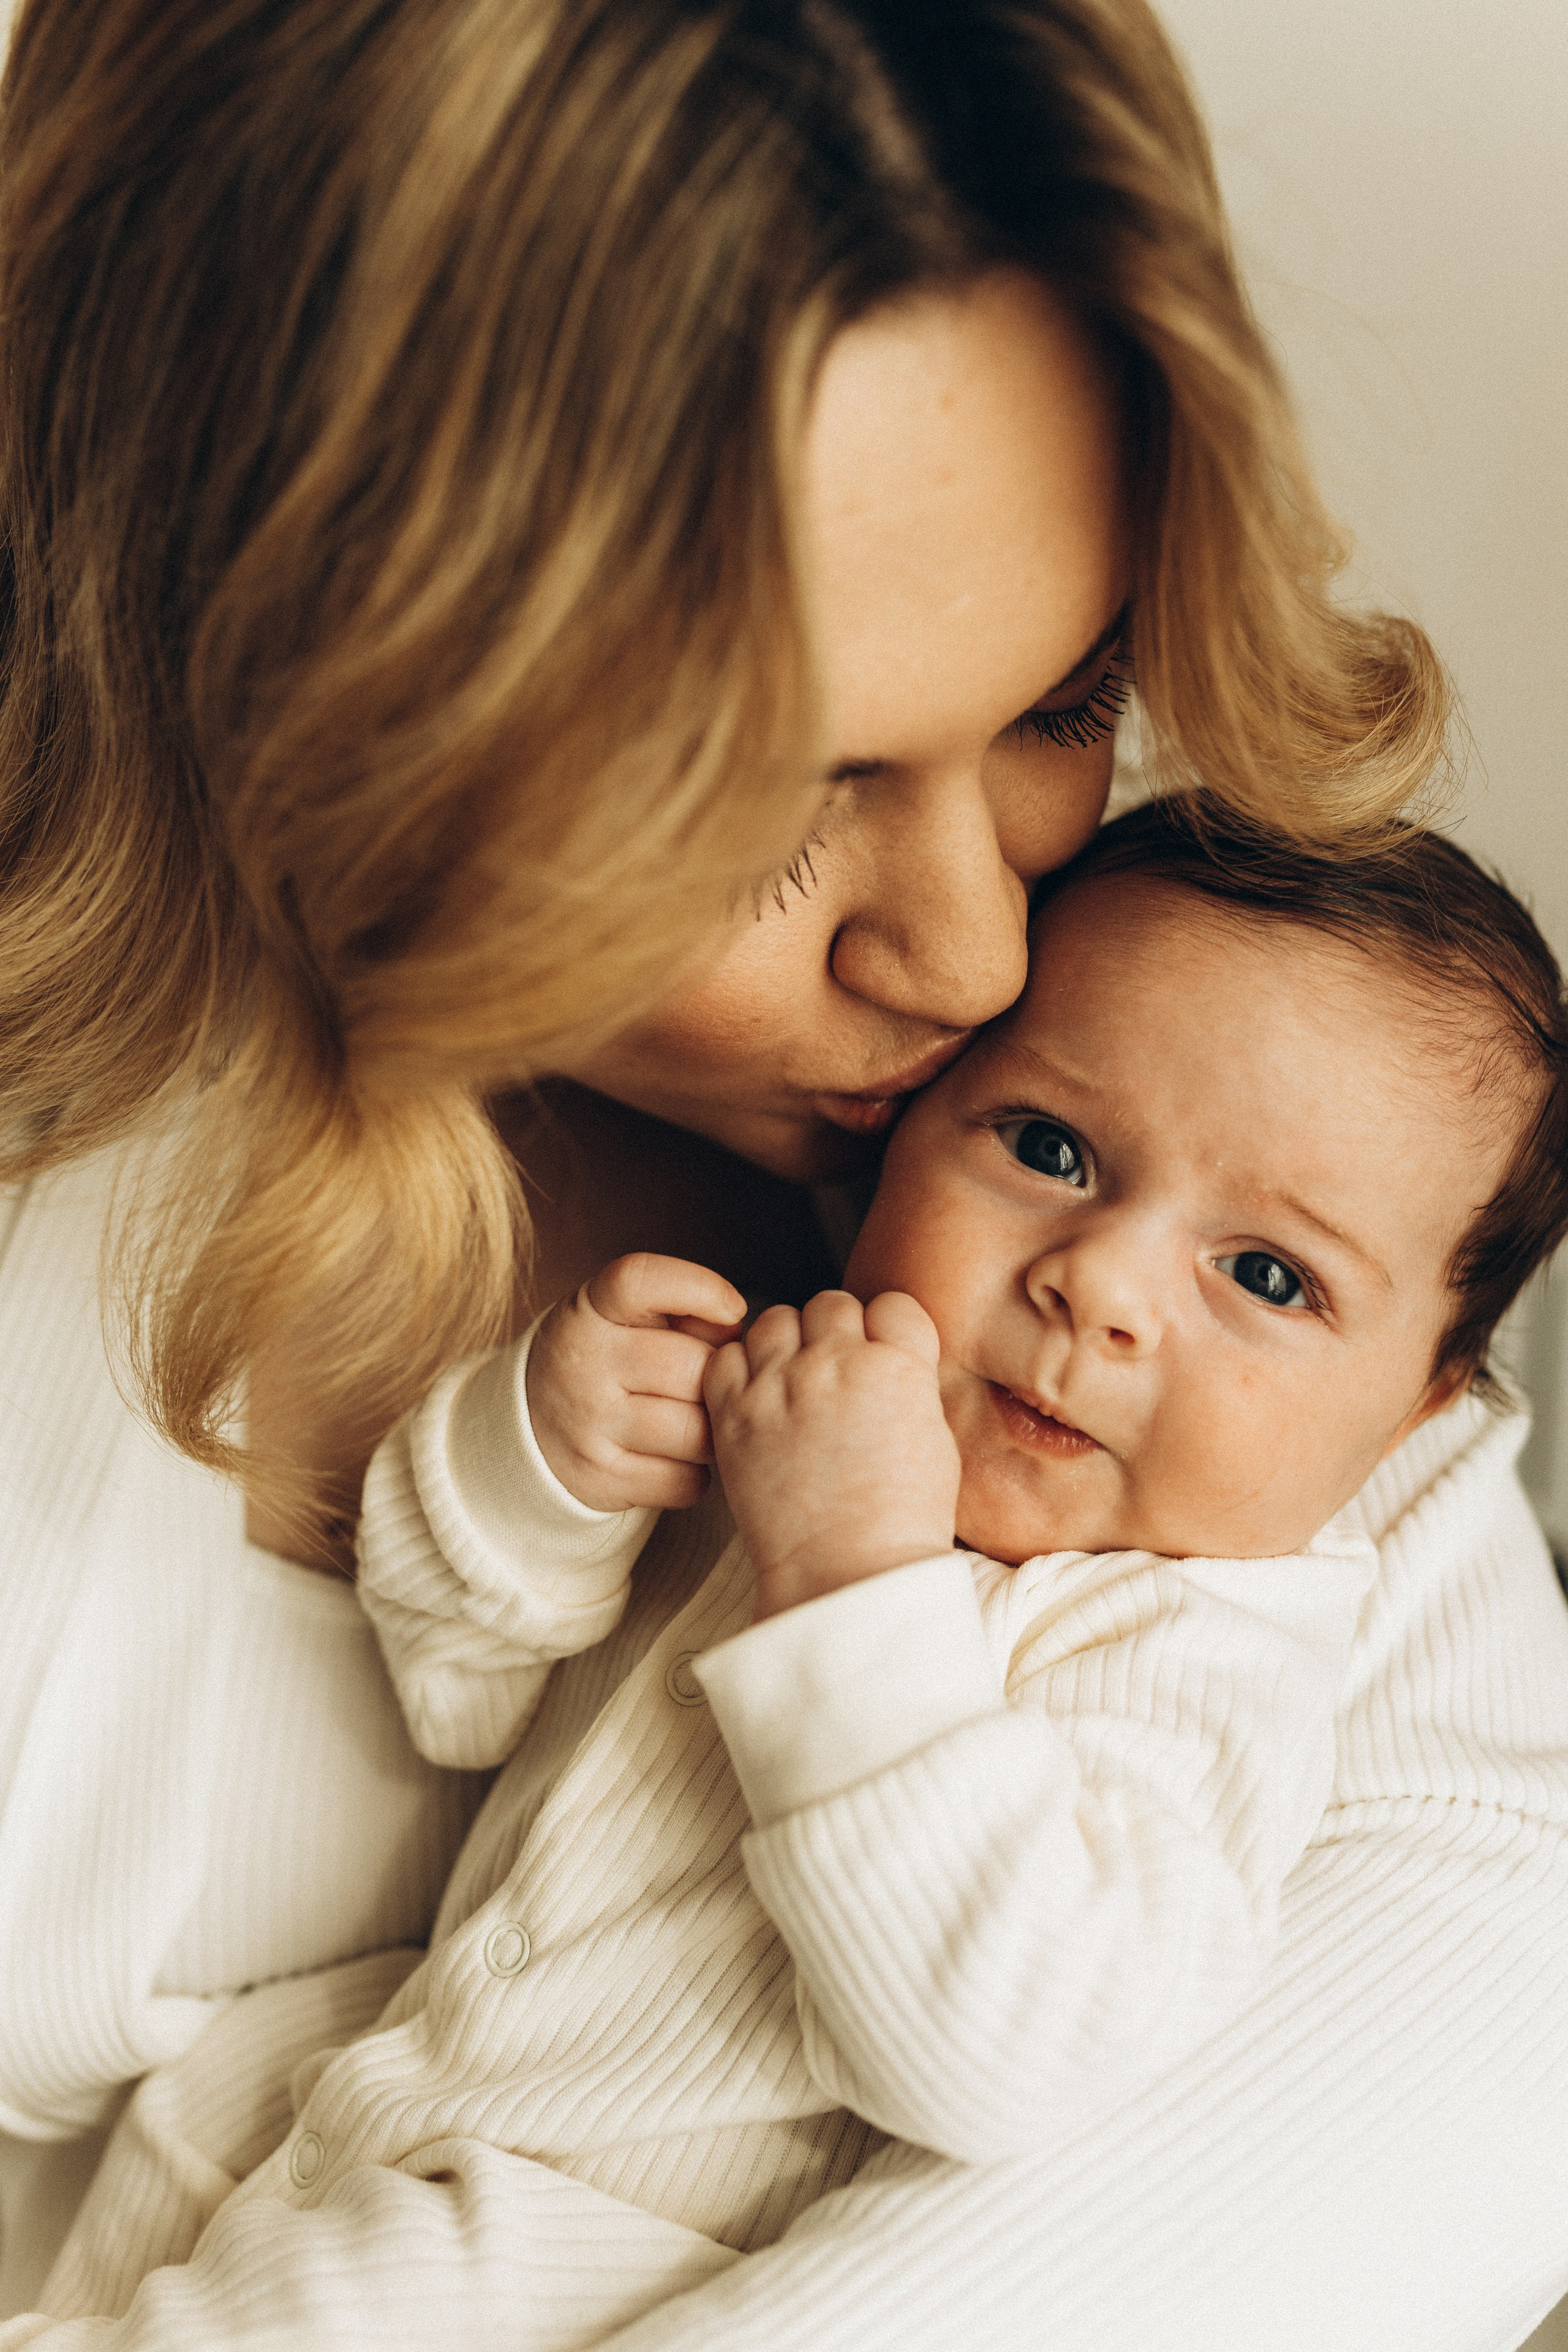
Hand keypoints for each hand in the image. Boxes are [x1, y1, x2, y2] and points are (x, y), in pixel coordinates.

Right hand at [527, 1254, 744, 1512]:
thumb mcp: (627, 1319)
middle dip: (716, 1379)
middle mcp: (580, 1365)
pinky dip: (695, 1473)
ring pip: (695, 1432)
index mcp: (588, 1312)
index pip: (638, 1281)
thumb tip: (737, 1334)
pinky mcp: (599, 1481)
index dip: (699, 1288)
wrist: (531, 1427)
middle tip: (708, 1384)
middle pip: (689, 1368)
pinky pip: (685, 1481)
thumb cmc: (609, 1362)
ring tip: (695, 1421)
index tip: (734, 1310)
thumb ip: (684, 1314)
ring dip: (712, 1431)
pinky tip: (674, 1456)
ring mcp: (587, 1427)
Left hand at [705, 1290, 960, 1618]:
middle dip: (836, 1331)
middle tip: (835, 1371)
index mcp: (898, 1367)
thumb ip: (910, 1386)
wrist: (845, 1574)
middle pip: (832, 1305)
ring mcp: (781, 1385)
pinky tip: (756, 1397)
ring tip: (792, 1382)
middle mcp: (837, 1363)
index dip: (888, 1330)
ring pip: (776, 1320)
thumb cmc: (901, 1522)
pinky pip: (726, 1356)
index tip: (882, 1354)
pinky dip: (739, 1368)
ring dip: (787, 1343)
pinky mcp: (734, 1413)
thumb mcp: (936, 1442)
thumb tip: (892, 1363)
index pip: (892, 1305)